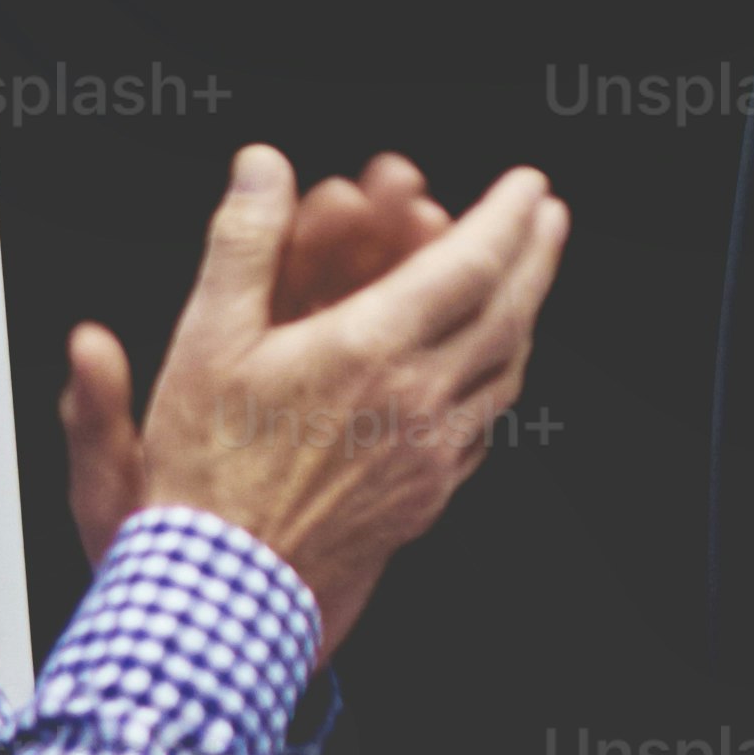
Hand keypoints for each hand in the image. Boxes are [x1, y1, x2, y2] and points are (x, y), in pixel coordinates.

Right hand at [98, 146, 573, 659]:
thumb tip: (262, 164)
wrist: (225, 590)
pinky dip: (500, 375)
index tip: (530, 182)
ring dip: (525, 311)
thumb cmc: (203, 468)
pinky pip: (487, 420)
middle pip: (509, 310)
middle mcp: (419, 397)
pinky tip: (491, 366)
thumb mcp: (203, 342)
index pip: (470, 263)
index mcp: (371, 349)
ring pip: (506, 366)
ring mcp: (434, 449)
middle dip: (536, 253)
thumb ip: (241, 243)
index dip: (506, 216)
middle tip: (550, 215)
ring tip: (528, 278)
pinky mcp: (431, 491)